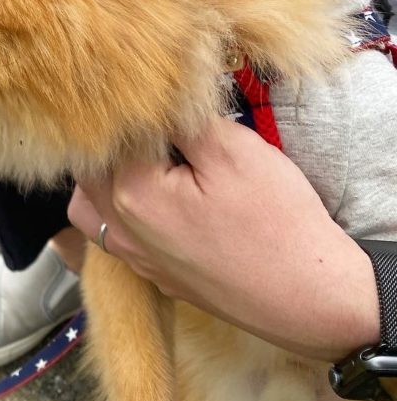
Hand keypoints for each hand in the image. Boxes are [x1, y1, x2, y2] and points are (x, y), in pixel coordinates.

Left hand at [67, 118, 379, 359]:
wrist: (310, 298)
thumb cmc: (277, 223)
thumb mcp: (235, 151)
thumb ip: (183, 121)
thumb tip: (157, 102)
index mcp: (131, 192)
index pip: (109, 134)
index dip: (134, 112)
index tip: (158, 102)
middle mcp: (120, 228)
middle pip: (89, 169)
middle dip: (113, 144)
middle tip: (153, 129)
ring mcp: (135, 257)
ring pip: (91, 205)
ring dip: (105, 179)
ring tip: (144, 161)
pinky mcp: (155, 274)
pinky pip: (117, 235)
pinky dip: (122, 212)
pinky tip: (158, 198)